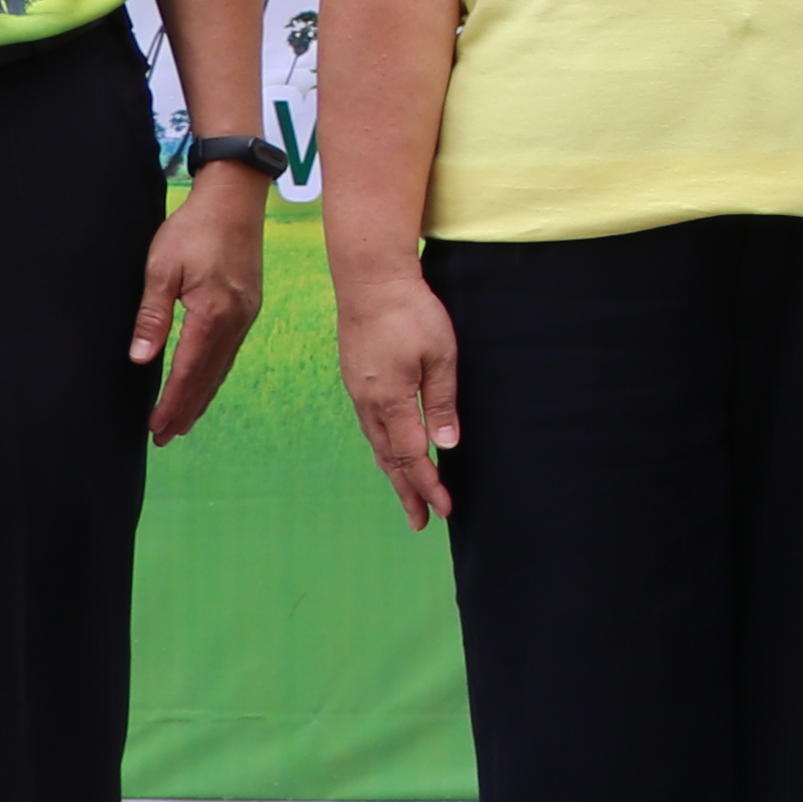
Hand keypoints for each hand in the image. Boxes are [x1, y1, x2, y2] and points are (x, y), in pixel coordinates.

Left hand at [134, 168, 267, 443]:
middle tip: (165, 437)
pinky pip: (230, 351)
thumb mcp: (161, 268)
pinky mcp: (249, 305)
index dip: (172, 403)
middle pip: (208, 377)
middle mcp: (235, 321)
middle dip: (186, 410)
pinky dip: (214, 374)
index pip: (188, 371)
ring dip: (201, 396)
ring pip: (222, 367)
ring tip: (184, 420)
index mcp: (212, 314)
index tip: (156, 428)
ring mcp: (246, 314)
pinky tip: (205, 381)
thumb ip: (151, 315)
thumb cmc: (194, 228)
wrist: (235, 197)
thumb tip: (140, 358)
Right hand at [335, 253, 459, 530]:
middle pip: (389, 459)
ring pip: (377, 444)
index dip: (428, 485)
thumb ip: (441, 402)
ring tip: (406, 495)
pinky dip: (382, 447)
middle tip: (420, 522)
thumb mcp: (440, 355)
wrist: (369, 278)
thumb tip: (446, 445)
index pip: (412, 457)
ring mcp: (358, 391)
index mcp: (391, 401)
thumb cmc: (410, 312)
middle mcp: (369, 403)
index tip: (444, 510)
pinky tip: (389, 450)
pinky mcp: (356, 378)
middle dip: (407, 492)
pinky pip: (370, 425)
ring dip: (393, 473)